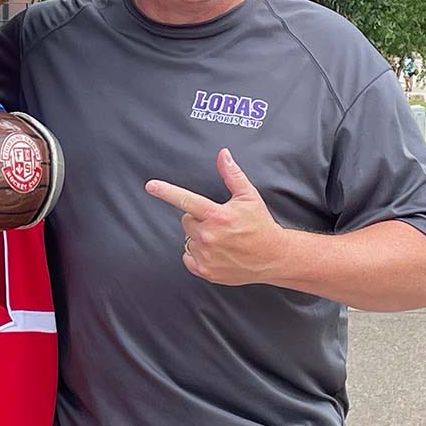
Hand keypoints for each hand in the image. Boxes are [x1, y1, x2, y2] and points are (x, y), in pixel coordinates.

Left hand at [145, 148, 285, 284]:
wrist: (273, 256)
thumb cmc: (261, 225)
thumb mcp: (249, 196)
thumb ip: (232, 175)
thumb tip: (223, 155)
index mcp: (217, 216)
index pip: (186, 200)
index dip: (166, 191)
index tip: (151, 186)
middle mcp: (209, 236)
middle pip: (186, 220)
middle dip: (199, 219)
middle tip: (219, 223)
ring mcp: (206, 255)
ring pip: (188, 238)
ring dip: (199, 237)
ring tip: (221, 239)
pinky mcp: (206, 270)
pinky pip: (188, 257)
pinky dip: (196, 254)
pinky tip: (214, 252)